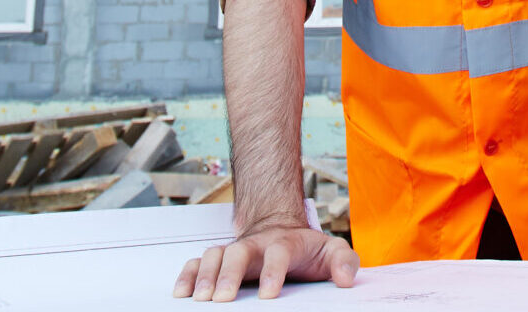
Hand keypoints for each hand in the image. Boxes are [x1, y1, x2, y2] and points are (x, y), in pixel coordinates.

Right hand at [170, 223, 356, 301]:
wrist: (282, 228)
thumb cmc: (307, 248)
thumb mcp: (332, 251)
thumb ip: (343, 262)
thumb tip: (346, 279)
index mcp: (285, 242)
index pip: (278, 253)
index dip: (272, 272)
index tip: (268, 295)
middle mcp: (255, 244)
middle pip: (238, 252)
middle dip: (228, 274)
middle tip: (222, 298)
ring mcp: (235, 249)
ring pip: (215, 255)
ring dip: (206, 275)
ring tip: (200, 298)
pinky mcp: (220, 258)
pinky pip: (199, 263)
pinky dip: (188, 274)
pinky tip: (181, 292)